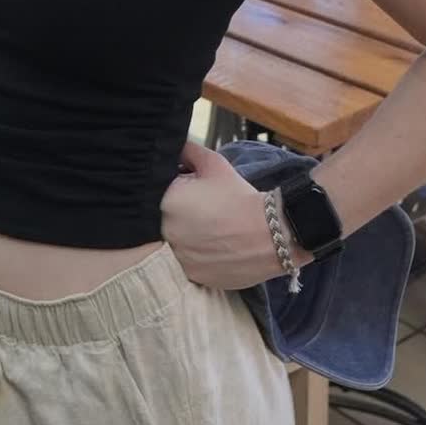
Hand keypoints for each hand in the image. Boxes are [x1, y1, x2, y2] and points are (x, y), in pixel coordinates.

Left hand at [160, 139, 296, 290]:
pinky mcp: (190, 276)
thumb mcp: (213, 164)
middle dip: (176, 212)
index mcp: (165, 201)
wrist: (269, 234)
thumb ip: (188, 151)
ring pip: (172, 242)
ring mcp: (176, 258)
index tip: (188, 191)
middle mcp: (164, 232)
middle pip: (160, 218)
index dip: (173, 189)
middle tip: (200, 210)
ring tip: (207, 228)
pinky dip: (194, 254)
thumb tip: (176, 148)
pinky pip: (185, 262)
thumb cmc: (239, 196)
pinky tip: (212, 245)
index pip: (156, 191)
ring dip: (183, 234)